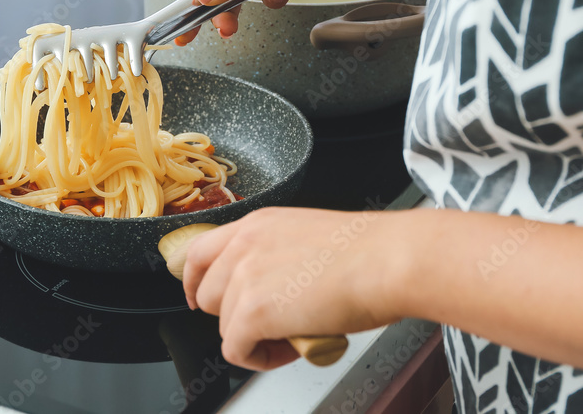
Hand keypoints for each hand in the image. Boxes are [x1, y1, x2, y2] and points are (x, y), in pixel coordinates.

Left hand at [182, 206, 406, 369]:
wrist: (387, 261)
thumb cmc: (368, 253)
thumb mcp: (306, 238)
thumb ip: (277, 257)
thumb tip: (275, 288)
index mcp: (257, 224)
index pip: (199, 252)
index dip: (195, 282)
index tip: (200, 299)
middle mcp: (243, 245)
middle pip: (206, 293)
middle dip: (233, 315)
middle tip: (270, 324)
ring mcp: (243, 278)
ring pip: (224, 325)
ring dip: (254, 337)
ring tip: (294, 334)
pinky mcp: (250, 312)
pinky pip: (236, 350)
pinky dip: (261, 358)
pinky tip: (291, 348)